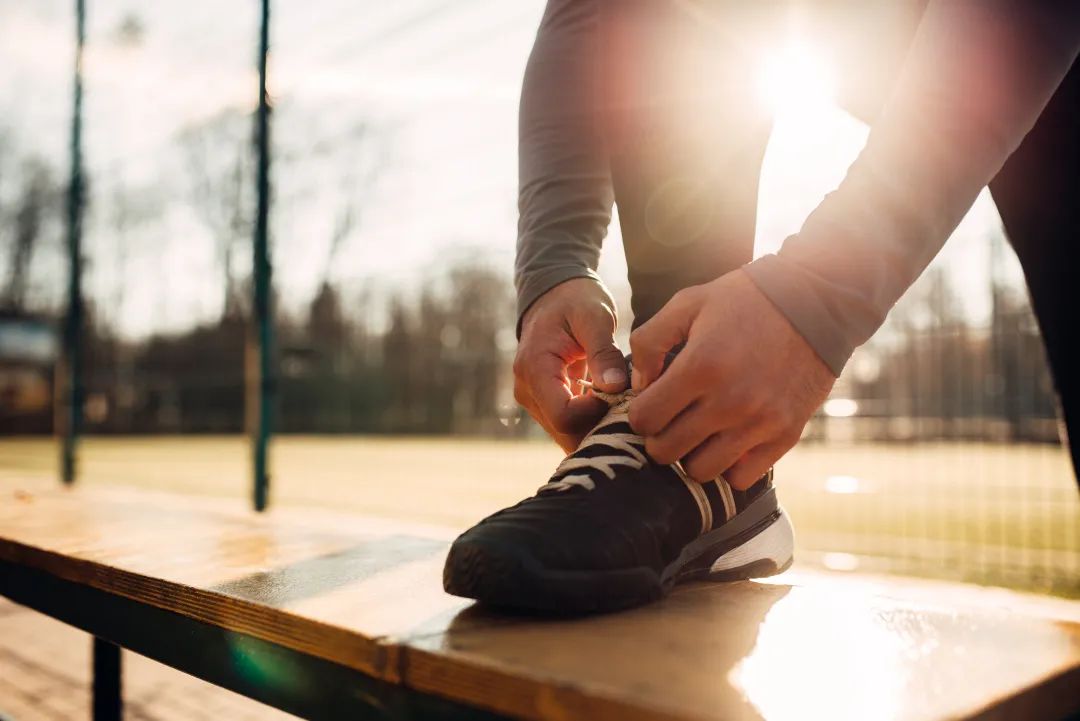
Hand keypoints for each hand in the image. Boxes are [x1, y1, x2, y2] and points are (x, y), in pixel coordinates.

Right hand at [514, 278, 627, 452]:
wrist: (555, 293)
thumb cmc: (575, 300)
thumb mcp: (594, 317)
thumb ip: (604, 353)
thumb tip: (614, 387)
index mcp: (535, 368)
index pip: (564, 417)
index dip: (596, 414)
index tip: (622, 395)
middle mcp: (527, 390)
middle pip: (565, 432)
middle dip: (600, 428)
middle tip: (633, 412)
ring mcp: (533, 399)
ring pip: (567, 435)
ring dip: (597, 428)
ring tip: (625, 409)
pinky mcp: (544, 402)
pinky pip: (568, 425)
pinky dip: (592, 423)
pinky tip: (614, 410)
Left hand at [628, 269, 835, 488]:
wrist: (816, 303)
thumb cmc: (745, 300)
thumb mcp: (688, 303)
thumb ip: (649, 341)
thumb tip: (637, 385)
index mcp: (700, 367)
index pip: (644, 420)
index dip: (639, 414)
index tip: (651, 403)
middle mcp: (729, 401)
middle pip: (666, 451)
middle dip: (659, 437)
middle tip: (670, 420)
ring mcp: (759, 423)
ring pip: (701, 471)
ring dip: (691, 455)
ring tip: (698, 432)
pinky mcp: (785, 435)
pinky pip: (742, 477)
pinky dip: (729, 466)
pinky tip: (727, 440)